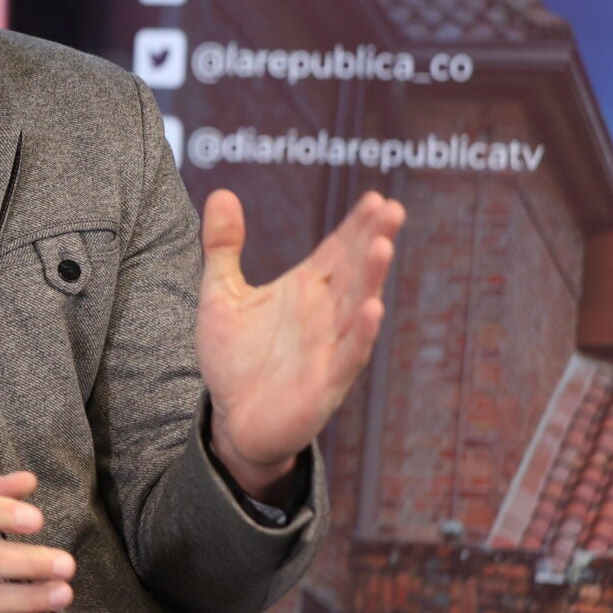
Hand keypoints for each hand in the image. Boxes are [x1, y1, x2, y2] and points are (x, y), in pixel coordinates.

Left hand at [196, 190, 405, 502]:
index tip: (376, 197)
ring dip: (371, 279)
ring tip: (383, 246)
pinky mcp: (324, 384)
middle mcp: (323, 313)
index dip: (356, 224)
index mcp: (305, 289)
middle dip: (373, 240)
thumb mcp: (220, 294)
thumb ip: (223, 246)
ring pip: (355, 307)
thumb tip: (222, 192)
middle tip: (392, 209)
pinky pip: (346, 356)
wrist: (233, 420)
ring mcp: (327, 347)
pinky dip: (360, 334)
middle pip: (353, 270)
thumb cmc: (235, 357)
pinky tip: (373, 308)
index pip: (337, 249)